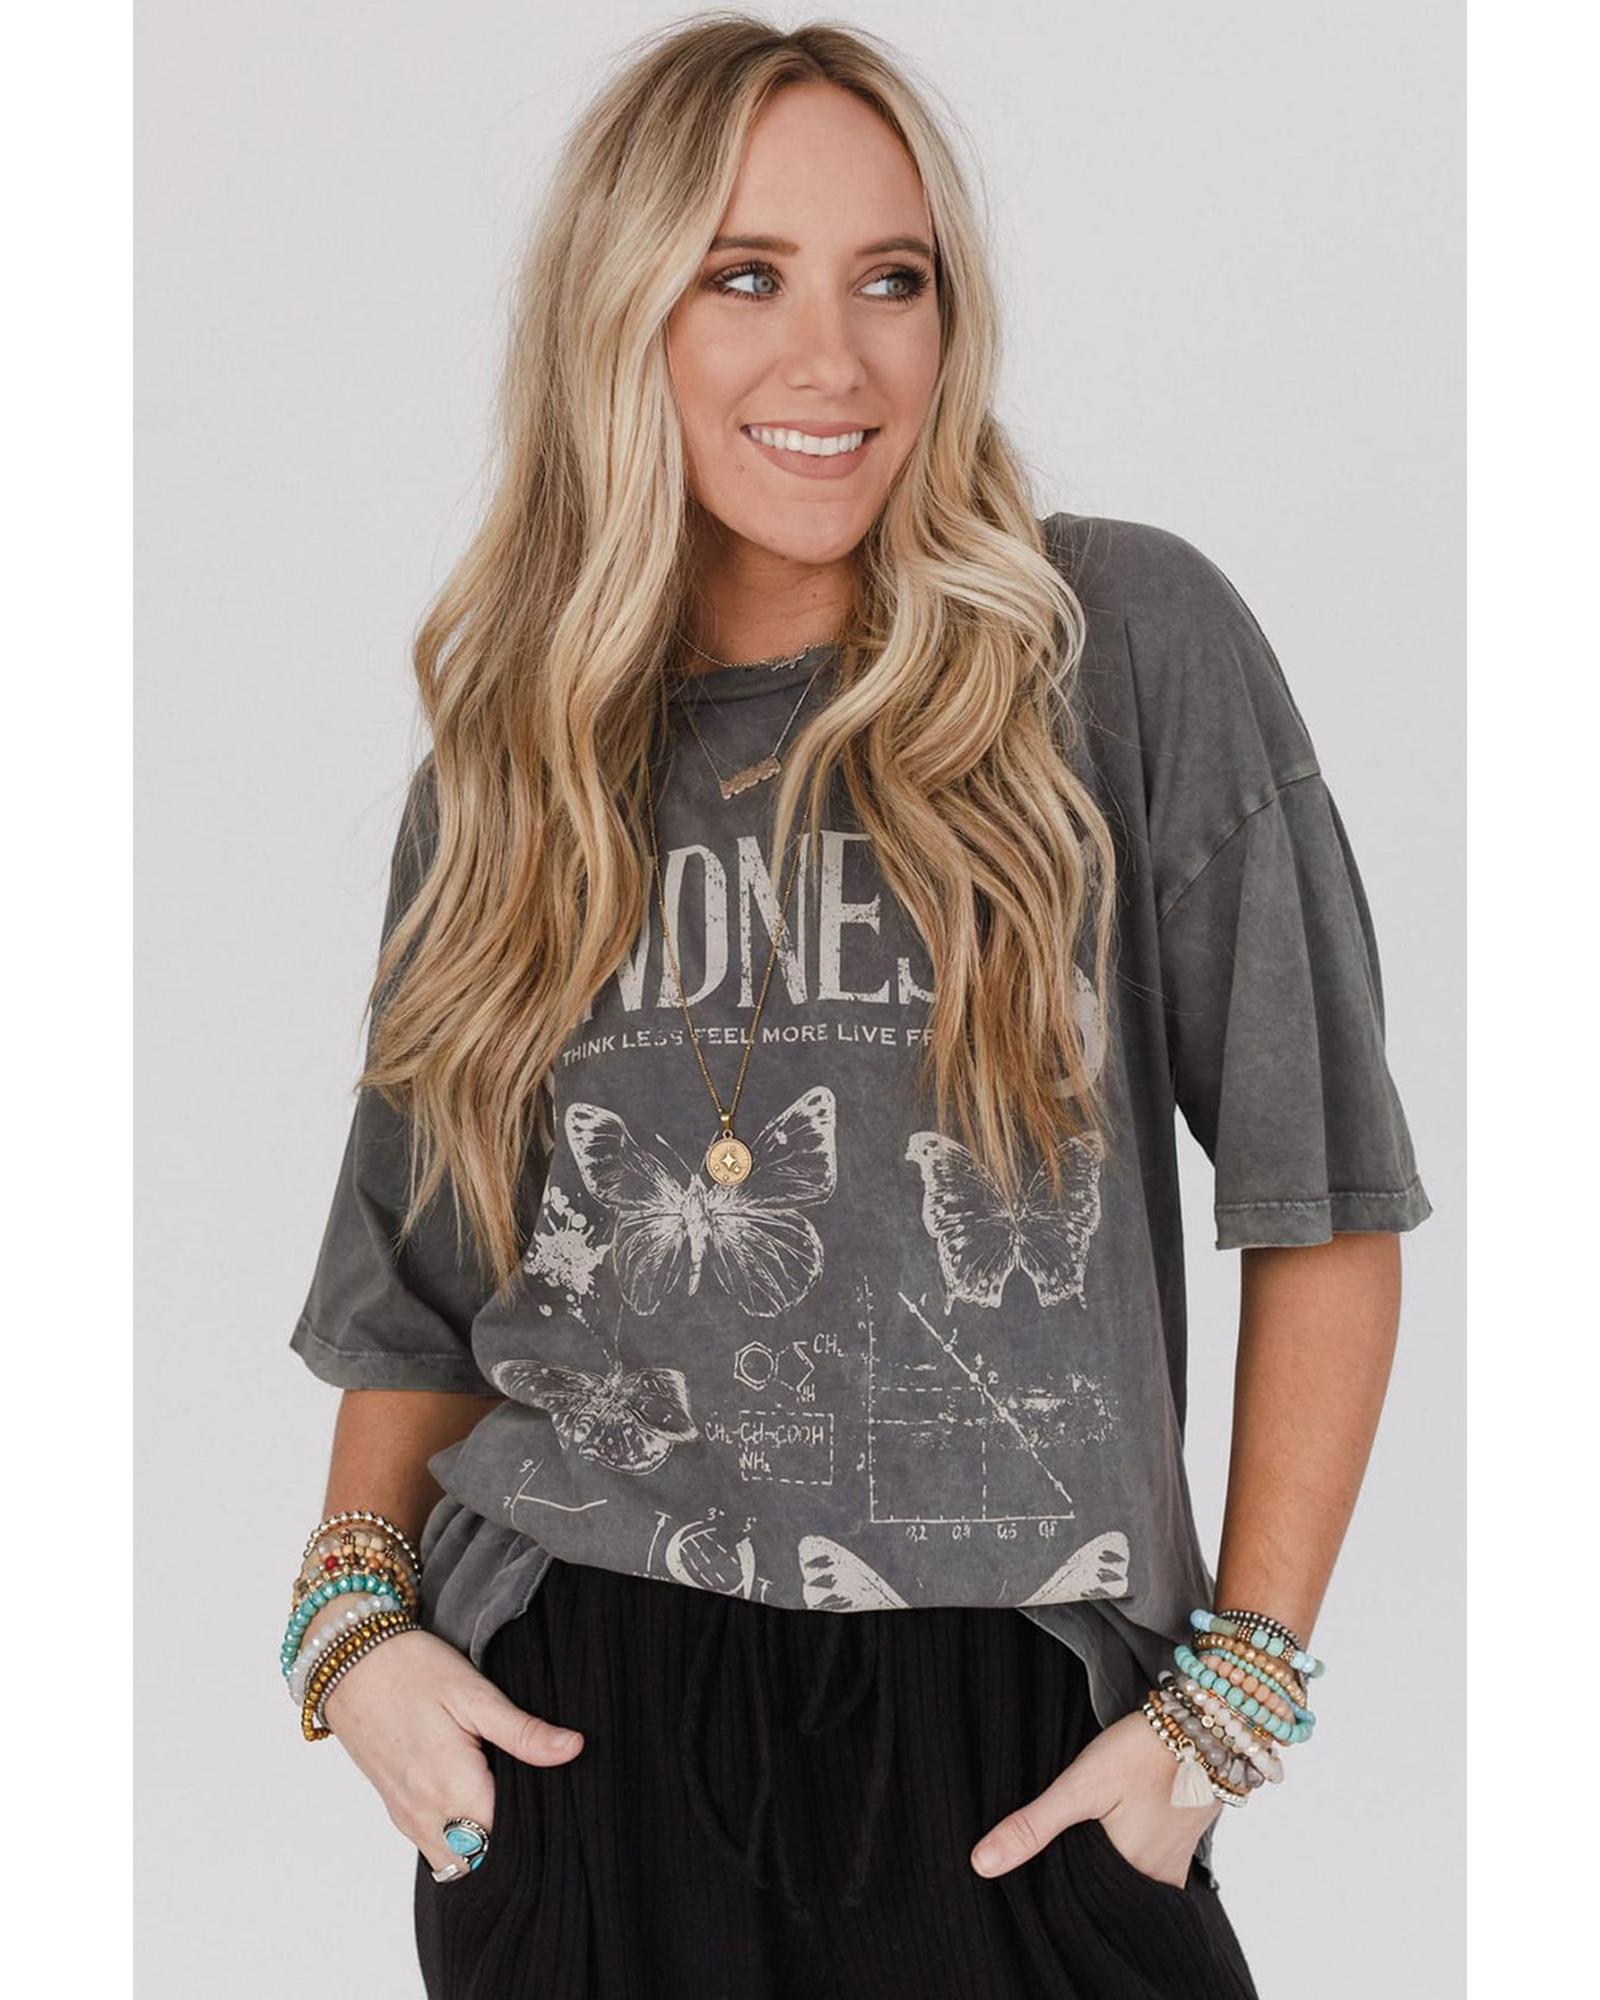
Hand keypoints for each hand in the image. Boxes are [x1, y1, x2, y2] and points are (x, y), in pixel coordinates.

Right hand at [320, 1628, 584, 1879]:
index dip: (536, 1823)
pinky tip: (477, 1797)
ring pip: (457, 1860)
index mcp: (452, 1787)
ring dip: (484, 1842)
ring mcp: (407, 1817)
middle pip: (483, 1858)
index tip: (553, 1797)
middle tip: (534, 1797)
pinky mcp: (397, 1810)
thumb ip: (523, 1731)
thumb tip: (574, 1749)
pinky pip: (435, 1845)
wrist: (351, 1661)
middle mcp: (426, 1815)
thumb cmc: (413, 1669)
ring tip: (507, 1796)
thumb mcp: (475, 1693)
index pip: (508, 1839)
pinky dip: (459, 1836)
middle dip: (512, 1840)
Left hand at [970, 1711, 1220, 1888]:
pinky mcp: (1181, 1848)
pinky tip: (1108, 1836)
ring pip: (1124, 1883)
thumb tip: (980, 1865)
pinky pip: (1145, 1868)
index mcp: (1130, 1878)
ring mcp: (1173, 1867)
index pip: (1077, 1906)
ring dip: (1100, 1870)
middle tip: (1047, 1857)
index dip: (1048, 1894)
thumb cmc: (1142, 1751)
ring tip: (1072, 1845)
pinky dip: (1124, 1859)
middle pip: (1101, 1897)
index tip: (1025, 1881)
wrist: (1206, 1724)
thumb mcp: (1081, 1784)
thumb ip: (1034, 1825)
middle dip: (1074, 1883)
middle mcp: (1156, 1882)